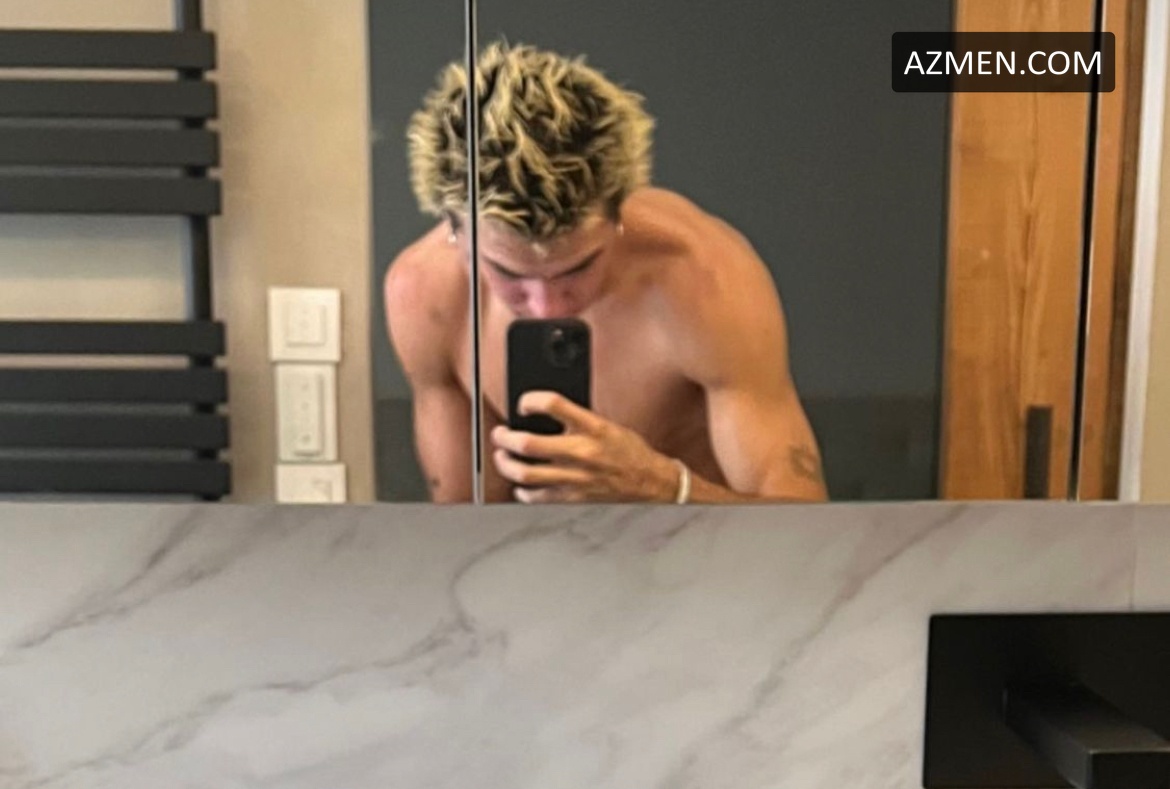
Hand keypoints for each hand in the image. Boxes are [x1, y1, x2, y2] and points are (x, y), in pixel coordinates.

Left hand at [490, 391, 680, 502]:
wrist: (651, 484)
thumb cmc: (629, 453)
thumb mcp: (607, 426)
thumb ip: (577, 420)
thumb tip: (544, 413)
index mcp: (593, 428)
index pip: (553, 404)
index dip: (531, 401)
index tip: (523, 404)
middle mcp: (582, 452)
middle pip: (528, 443)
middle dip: (505, 437)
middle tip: (500, 434)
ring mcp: (575, 478)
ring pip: (525, 473)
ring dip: (506, 464)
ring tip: (502, 456)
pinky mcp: (573, 498)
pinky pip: (537, 496)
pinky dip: (522, 490)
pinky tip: (520, 484)